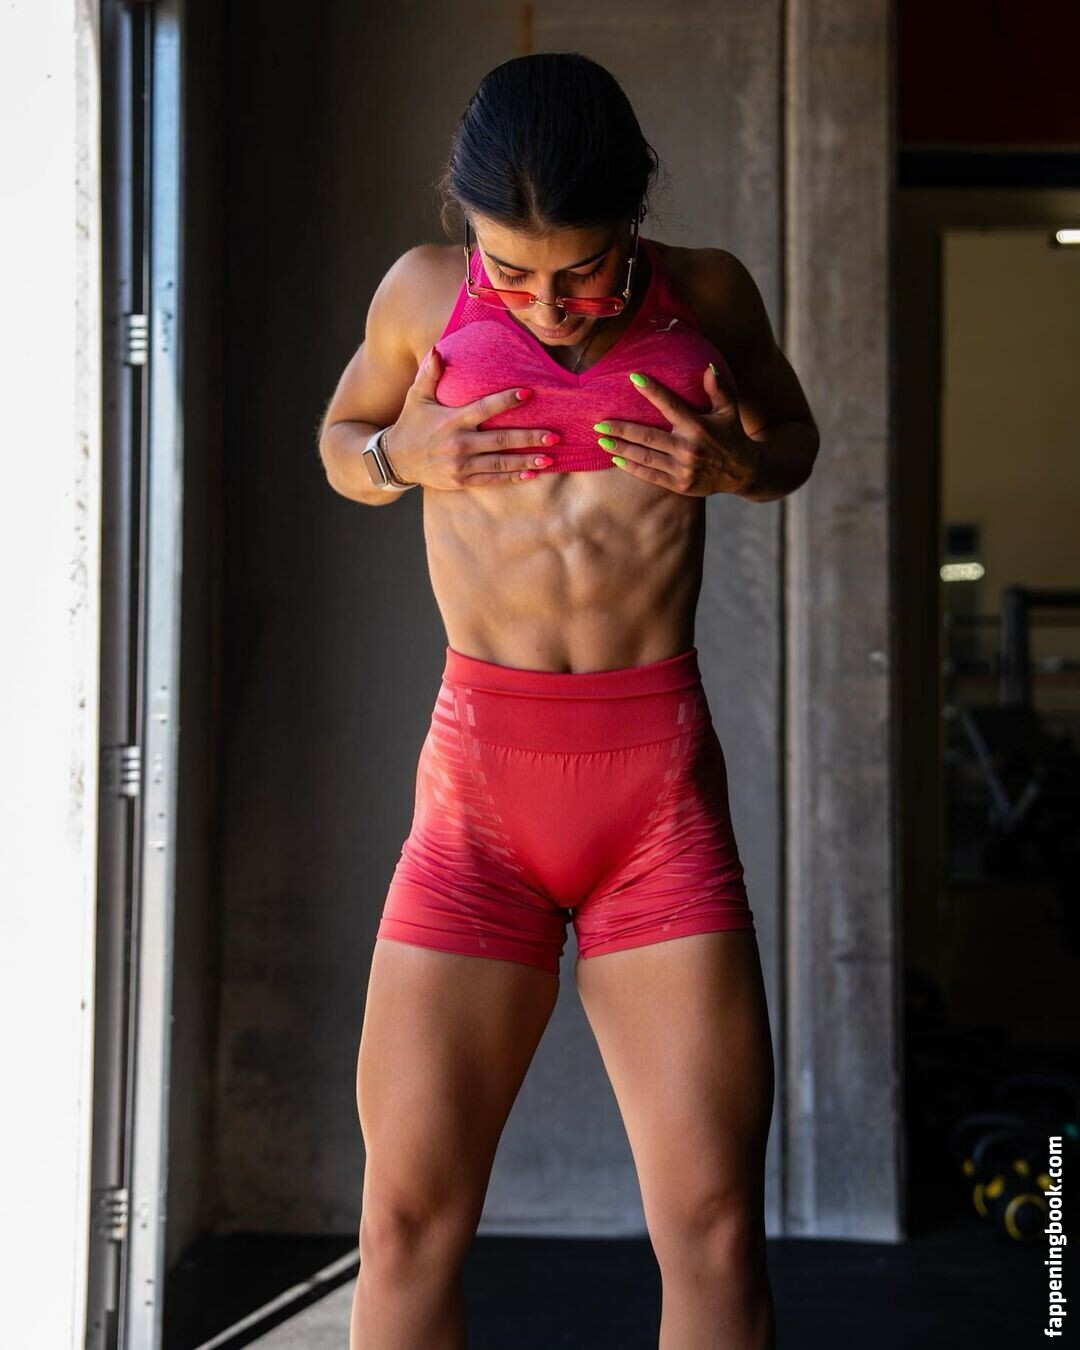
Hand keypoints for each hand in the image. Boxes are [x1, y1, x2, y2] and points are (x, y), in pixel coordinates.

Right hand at [384, 347, 559, 488]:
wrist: (395, 459)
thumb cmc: (411, 423)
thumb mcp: (417, 396)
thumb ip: (430, 373)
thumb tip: (439, 349)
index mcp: (452, 420)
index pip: (484, 408)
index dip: (506, 401)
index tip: (528, 393)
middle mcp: (459, 443)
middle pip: (501, 440)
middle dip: (529, 438)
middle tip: (554, 435)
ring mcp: (461, 465)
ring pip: (500, 463)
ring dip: (526, 461)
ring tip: (549, 458)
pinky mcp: (461, 481)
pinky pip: (491, 480)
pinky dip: (512, 477)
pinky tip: (531, 474)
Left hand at [592, 365, 757, 496]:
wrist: (743, 472)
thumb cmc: (732, 435)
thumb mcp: (729, 411)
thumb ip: (718, 390)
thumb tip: (708, 368)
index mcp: (698, 427)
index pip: (671, 405)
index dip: (652, 391)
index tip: (633, 378)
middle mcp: (689, 449)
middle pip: (648, 437)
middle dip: (622, 430)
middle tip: (600, 424)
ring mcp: (683, 469)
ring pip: (646, 457)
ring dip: (622, 449)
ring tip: (602, 441)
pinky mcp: (679, 485)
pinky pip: (651, 475)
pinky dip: (633, 468)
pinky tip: (617, 460)